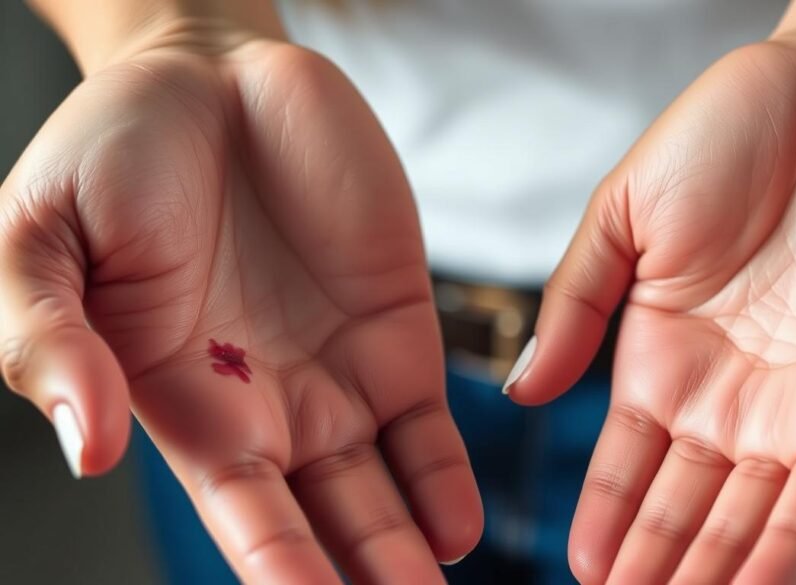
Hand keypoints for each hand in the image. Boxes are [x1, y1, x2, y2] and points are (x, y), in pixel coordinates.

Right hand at [0, 35, 480, 582]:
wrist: (207, 72)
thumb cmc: (112, 152)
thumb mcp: (42, 238)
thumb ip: (54, 342)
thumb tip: (89, 447)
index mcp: (182, 405)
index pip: (241, 515)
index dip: (279, 569)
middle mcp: (269, 408)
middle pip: (326, 525)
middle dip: (361, 580)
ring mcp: (341, 373)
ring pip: (385, 490)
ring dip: (411, 551)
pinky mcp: (399, 328)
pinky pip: (430, 421)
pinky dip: (447, 476)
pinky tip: (458, 527)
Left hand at [506, 33, 795, 583]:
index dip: (757, 580)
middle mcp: (775, 398)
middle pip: (718, 517)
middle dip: (680, 574)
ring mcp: (711, 360)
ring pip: (664, 480)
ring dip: (634, 541)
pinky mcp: (654, 308)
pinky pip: (613, 391)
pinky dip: (598, 462)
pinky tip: (585, 524)